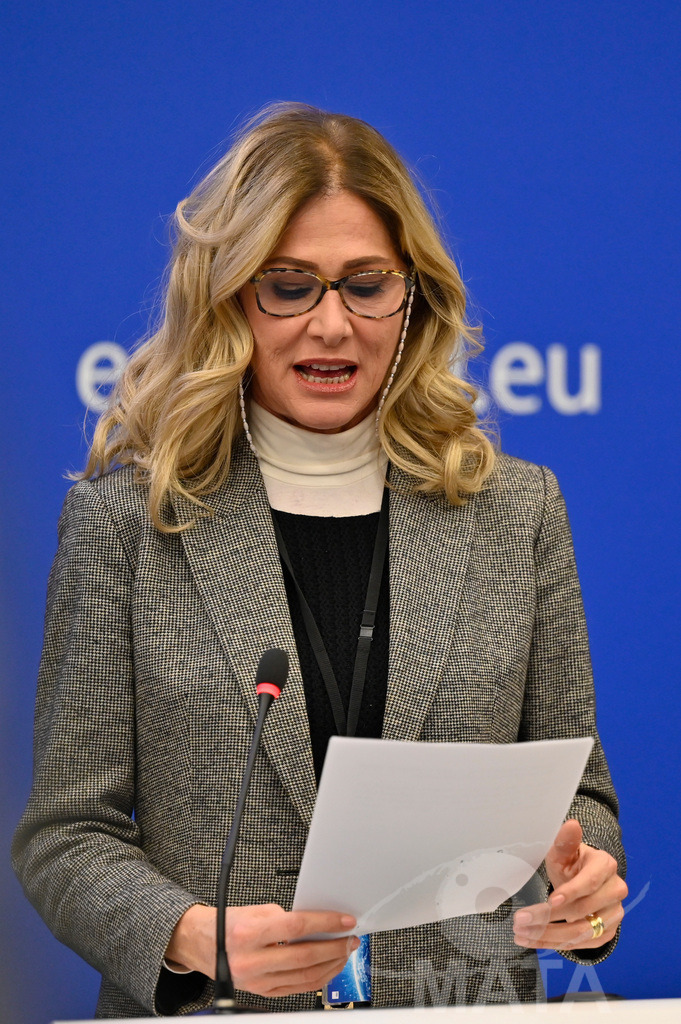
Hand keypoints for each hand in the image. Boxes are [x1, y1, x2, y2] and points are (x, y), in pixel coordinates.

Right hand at [165, 903, 359, 996]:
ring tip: (344, 952)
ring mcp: (256, 981)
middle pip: (304, 956)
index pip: (297, 927)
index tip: (345, 920)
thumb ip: (285, 917)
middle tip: (350, 938)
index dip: (326, 924)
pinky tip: (328, 967)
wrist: (201, 944)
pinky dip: (318, 978)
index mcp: (248, 933)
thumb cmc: (227, 923)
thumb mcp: (254, 910)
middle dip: (334, 947)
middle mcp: (251, 960)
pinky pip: (297, 988)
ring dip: (331, 964)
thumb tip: (317, 923)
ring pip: (304, 977)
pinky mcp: (261, 992)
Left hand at [513, 819, 626, 951]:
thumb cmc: (572, 864)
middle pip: (584, 911)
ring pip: (581, 932)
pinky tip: (533, 940)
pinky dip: (554, 944)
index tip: (550, 901)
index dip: (572, 892)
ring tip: (521, 934)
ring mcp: (614, 915)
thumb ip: (565, 841)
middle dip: (549, 918)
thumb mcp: (564, 852)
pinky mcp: (607, 933)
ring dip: (547, 935)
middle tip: (520, 920)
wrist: (585, 882)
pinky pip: (580, 944)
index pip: (591, 882)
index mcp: (606, 866)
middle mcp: (615, 891)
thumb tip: (571, 824)